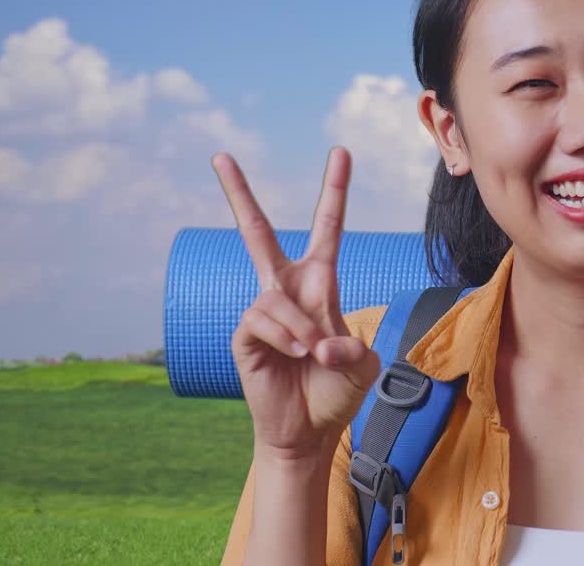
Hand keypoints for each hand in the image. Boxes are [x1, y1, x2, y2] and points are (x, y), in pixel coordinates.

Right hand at [212, 147, 380, 459]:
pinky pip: (262, 321)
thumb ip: (353, 349)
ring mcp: (262, 311)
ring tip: (315, 356)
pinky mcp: (243, 335)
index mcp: (320, 285)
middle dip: (238, 194)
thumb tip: (318, 340)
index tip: (340, 153)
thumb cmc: (337, 392)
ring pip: (276, 300)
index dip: (333, 191)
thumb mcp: (363, 367)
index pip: (327, 229)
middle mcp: (286, 290)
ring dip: (302, 330)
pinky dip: (286, 338)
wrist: (310, 431)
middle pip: (256, 233)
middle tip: (220, 155)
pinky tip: (295, 355)